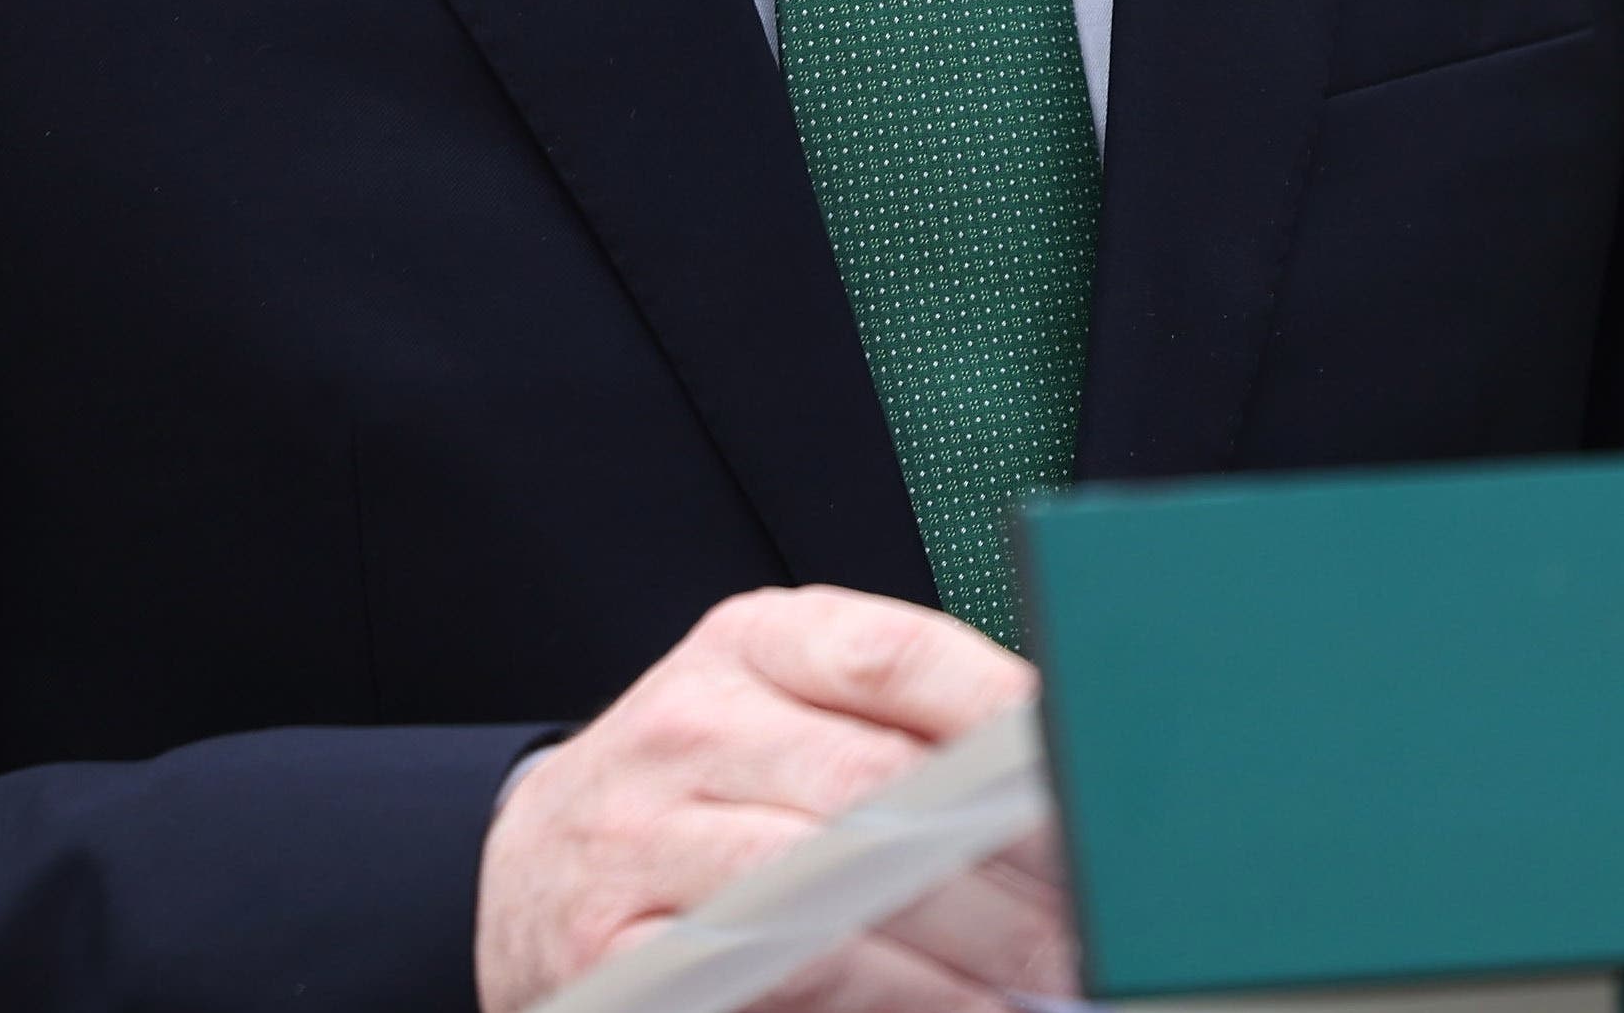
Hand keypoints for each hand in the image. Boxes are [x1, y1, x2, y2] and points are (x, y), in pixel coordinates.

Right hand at [474, 585, 1077, 1011]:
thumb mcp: (783, 709)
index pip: (892, 657)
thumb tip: (1060, 766)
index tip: (1089, 773)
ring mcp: (640, 841)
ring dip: (953, 944)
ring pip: (823, 890)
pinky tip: (952, 1008)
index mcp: (750, 646)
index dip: (1004, 716)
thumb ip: (904, 723)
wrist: (530, 867)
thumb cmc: (701, 786)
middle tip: (1093, 909)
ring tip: (1041, 972)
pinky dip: (880, 1001)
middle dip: (1001, 859)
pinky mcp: (617, 949)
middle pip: (873, 787)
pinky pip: (770, 975)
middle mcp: (687, 728)